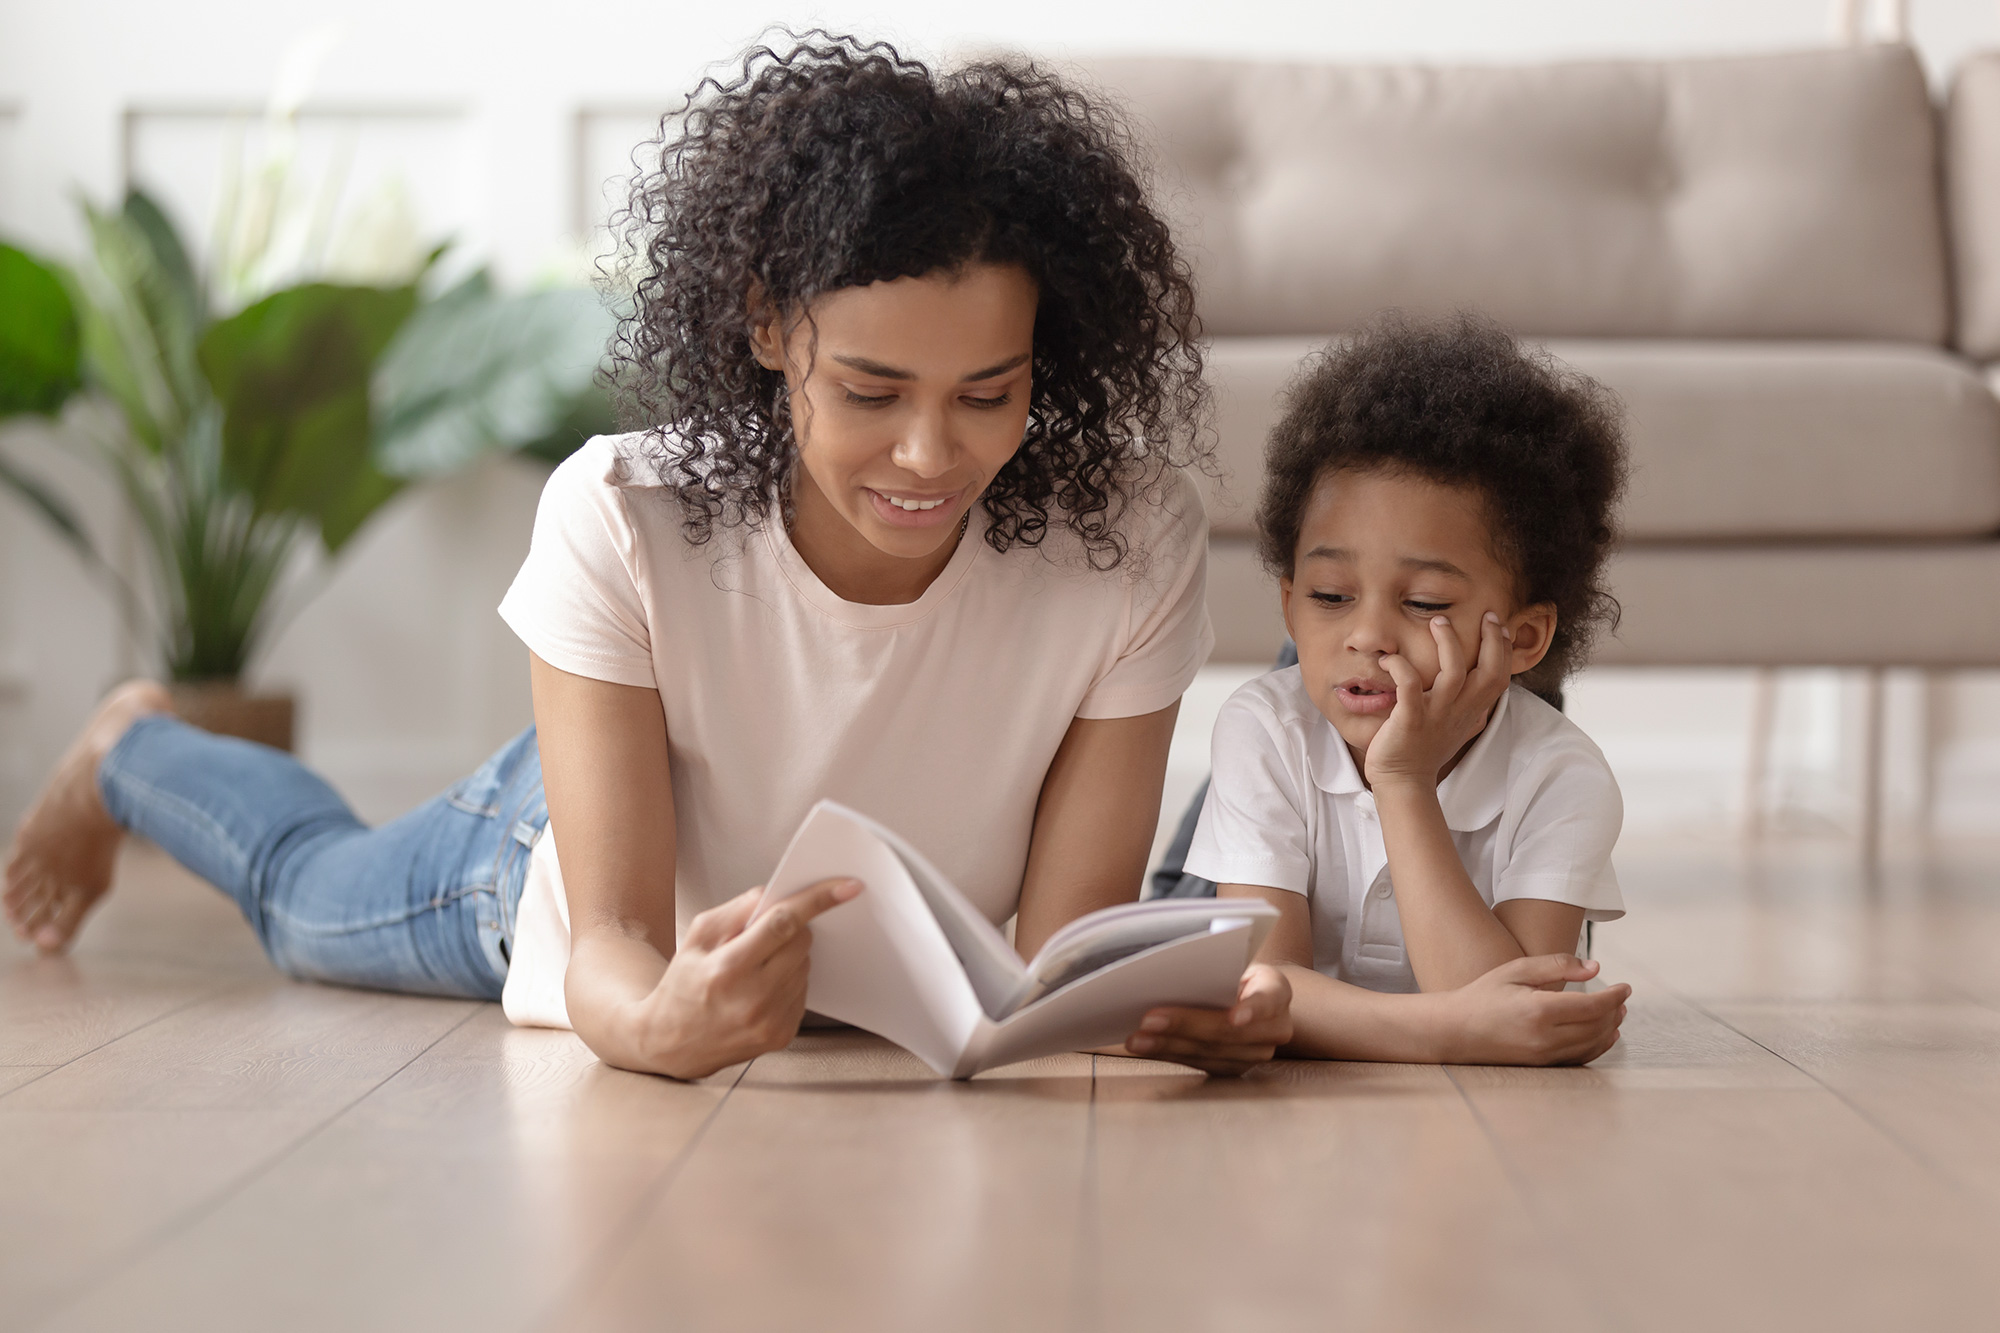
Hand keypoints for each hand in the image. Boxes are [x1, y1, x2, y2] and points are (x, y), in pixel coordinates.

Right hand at [634, 877, 861, 1078]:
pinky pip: (804, 991)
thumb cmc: (683, 983)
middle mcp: (753, 999)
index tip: (847, 887)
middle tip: (766, 936)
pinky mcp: (782, 1036)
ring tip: (756, 969)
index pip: (782, 924)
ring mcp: (770, 1021)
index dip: (817, 900)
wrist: (671, 1043)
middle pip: (801, 943)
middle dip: (792, 929)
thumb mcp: (697, 936)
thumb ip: (738, 910)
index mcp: (727, 968)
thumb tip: (776, 894)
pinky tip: (761, 989)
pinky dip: (789, 981)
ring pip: (805, 966)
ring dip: (789, 957)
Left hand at [1121, 963, 1293, 1075]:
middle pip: (1228, 1032)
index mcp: (1276, 991)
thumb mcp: (1231, 960)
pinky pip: (1198, 1063)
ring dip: (1168, 1045)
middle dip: (1185, 1025)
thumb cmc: (1230, 969)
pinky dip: (1167, 1054)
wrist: (1245, 993)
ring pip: (1209, 1052)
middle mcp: (1274, 1028)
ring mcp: (1255, 1054)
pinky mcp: (1234, 1068)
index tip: (1235, 1017)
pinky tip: (1145, 1047)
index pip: (1269, 1000)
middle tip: (1149, 1020)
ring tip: (1137, 1038)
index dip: (1253, 1010)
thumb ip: (1213, 965)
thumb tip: (1171, 967)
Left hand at [1366, 611, 1513, 787]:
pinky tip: (1389, 660)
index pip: (1499, 676)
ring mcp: (1435, 714)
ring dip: (1448, 642)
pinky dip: (1400, 666)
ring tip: (1438, 622)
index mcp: (1471, 711)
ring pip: (1453, 671)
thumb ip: (1471, 707)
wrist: (1403, 780)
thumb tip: (1483, 692)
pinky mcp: (1409, 719)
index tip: (1498, 625)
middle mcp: (1458, 711)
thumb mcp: (1459, 726)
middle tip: (1484, 615)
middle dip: (1490, 640)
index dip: (1503, 649)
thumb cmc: (1427, 750)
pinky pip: (1409, 685)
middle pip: (1488, 672)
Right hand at [1441, 954, 1628, 1065]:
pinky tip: (1604, 1035)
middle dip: (1615, 1011)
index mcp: (1539, 1010)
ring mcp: (1543, 1055)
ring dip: (1610, 1029)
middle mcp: (1545, 1037)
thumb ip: (1557, 965)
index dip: (1615, 996)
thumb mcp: (1516, 970)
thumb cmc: (1483, 995)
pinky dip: (1597, 1047)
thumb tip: (1594, 968)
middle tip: (1622, 998)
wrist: (1454, 1030)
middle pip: (1597, 1026)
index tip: (1626, 987)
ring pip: (1592, 1045)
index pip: (1593, 1005)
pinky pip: (1579, 1058)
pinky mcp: (1541, 1065)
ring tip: (1617, 1014)